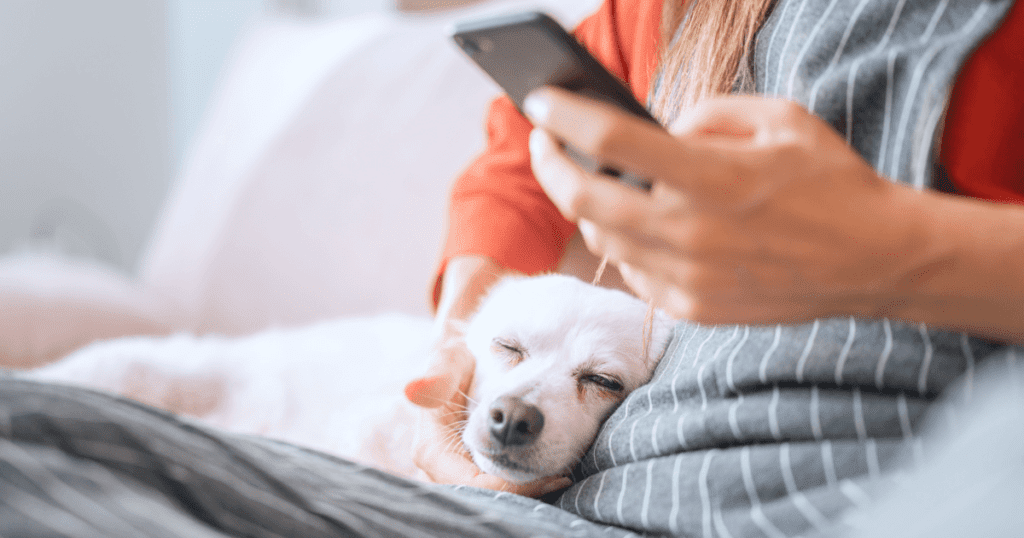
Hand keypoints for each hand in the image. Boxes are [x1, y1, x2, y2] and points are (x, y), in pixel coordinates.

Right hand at [404, 326, 572, 496]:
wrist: (463, 362)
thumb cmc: (457, 361)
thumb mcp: (449, 360)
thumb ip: (438, 374)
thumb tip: (414, 390)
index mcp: (431, 450)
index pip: (470, 484)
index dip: (508, 486)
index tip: (546, 477)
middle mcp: (441, 469)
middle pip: (481, 497)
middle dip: (518, 493)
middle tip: (558, 479)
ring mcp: (456, 473)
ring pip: (489, 496)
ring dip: (522, 490)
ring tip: (558, 476)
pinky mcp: (472, 471)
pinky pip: (495, 488)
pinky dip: (522, 484)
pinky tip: (550, 473)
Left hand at [524, 87, 934, 324]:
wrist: (876, 262)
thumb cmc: (831, 181)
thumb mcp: (779, 119)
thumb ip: (707, 116)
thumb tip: (651, 131)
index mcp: (715, 177)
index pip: (613, 142)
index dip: (565, 116)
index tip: (539, 99)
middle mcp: (693, 233)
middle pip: (585, 200)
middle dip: (550, 165)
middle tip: (543, 142)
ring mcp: (689, 278)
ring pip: (603, 240)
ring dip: (586, 207)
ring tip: (588, 180)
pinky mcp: (693, 309)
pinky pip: (632, 272)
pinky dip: (623, 244)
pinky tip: (635, 223)